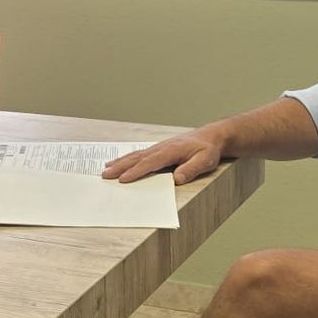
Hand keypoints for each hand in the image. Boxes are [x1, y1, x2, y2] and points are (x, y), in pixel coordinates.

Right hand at [102, 125, 225, 185]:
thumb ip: (191, 169)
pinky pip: (139, 155)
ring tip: (106, 170)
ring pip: (135, 155)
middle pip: (137, 158)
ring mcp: (158, 148)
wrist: (211, 137)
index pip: (150, 163)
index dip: (136, 171)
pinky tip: (118, 163)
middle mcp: (161, 148)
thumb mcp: (205, 160)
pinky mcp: (158, 150)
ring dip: (120, 163)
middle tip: (106, 175)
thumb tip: (176, 179)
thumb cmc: (208, 150)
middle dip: (120, 167)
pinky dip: (126, 159)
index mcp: (171, 150)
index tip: (123, 179)